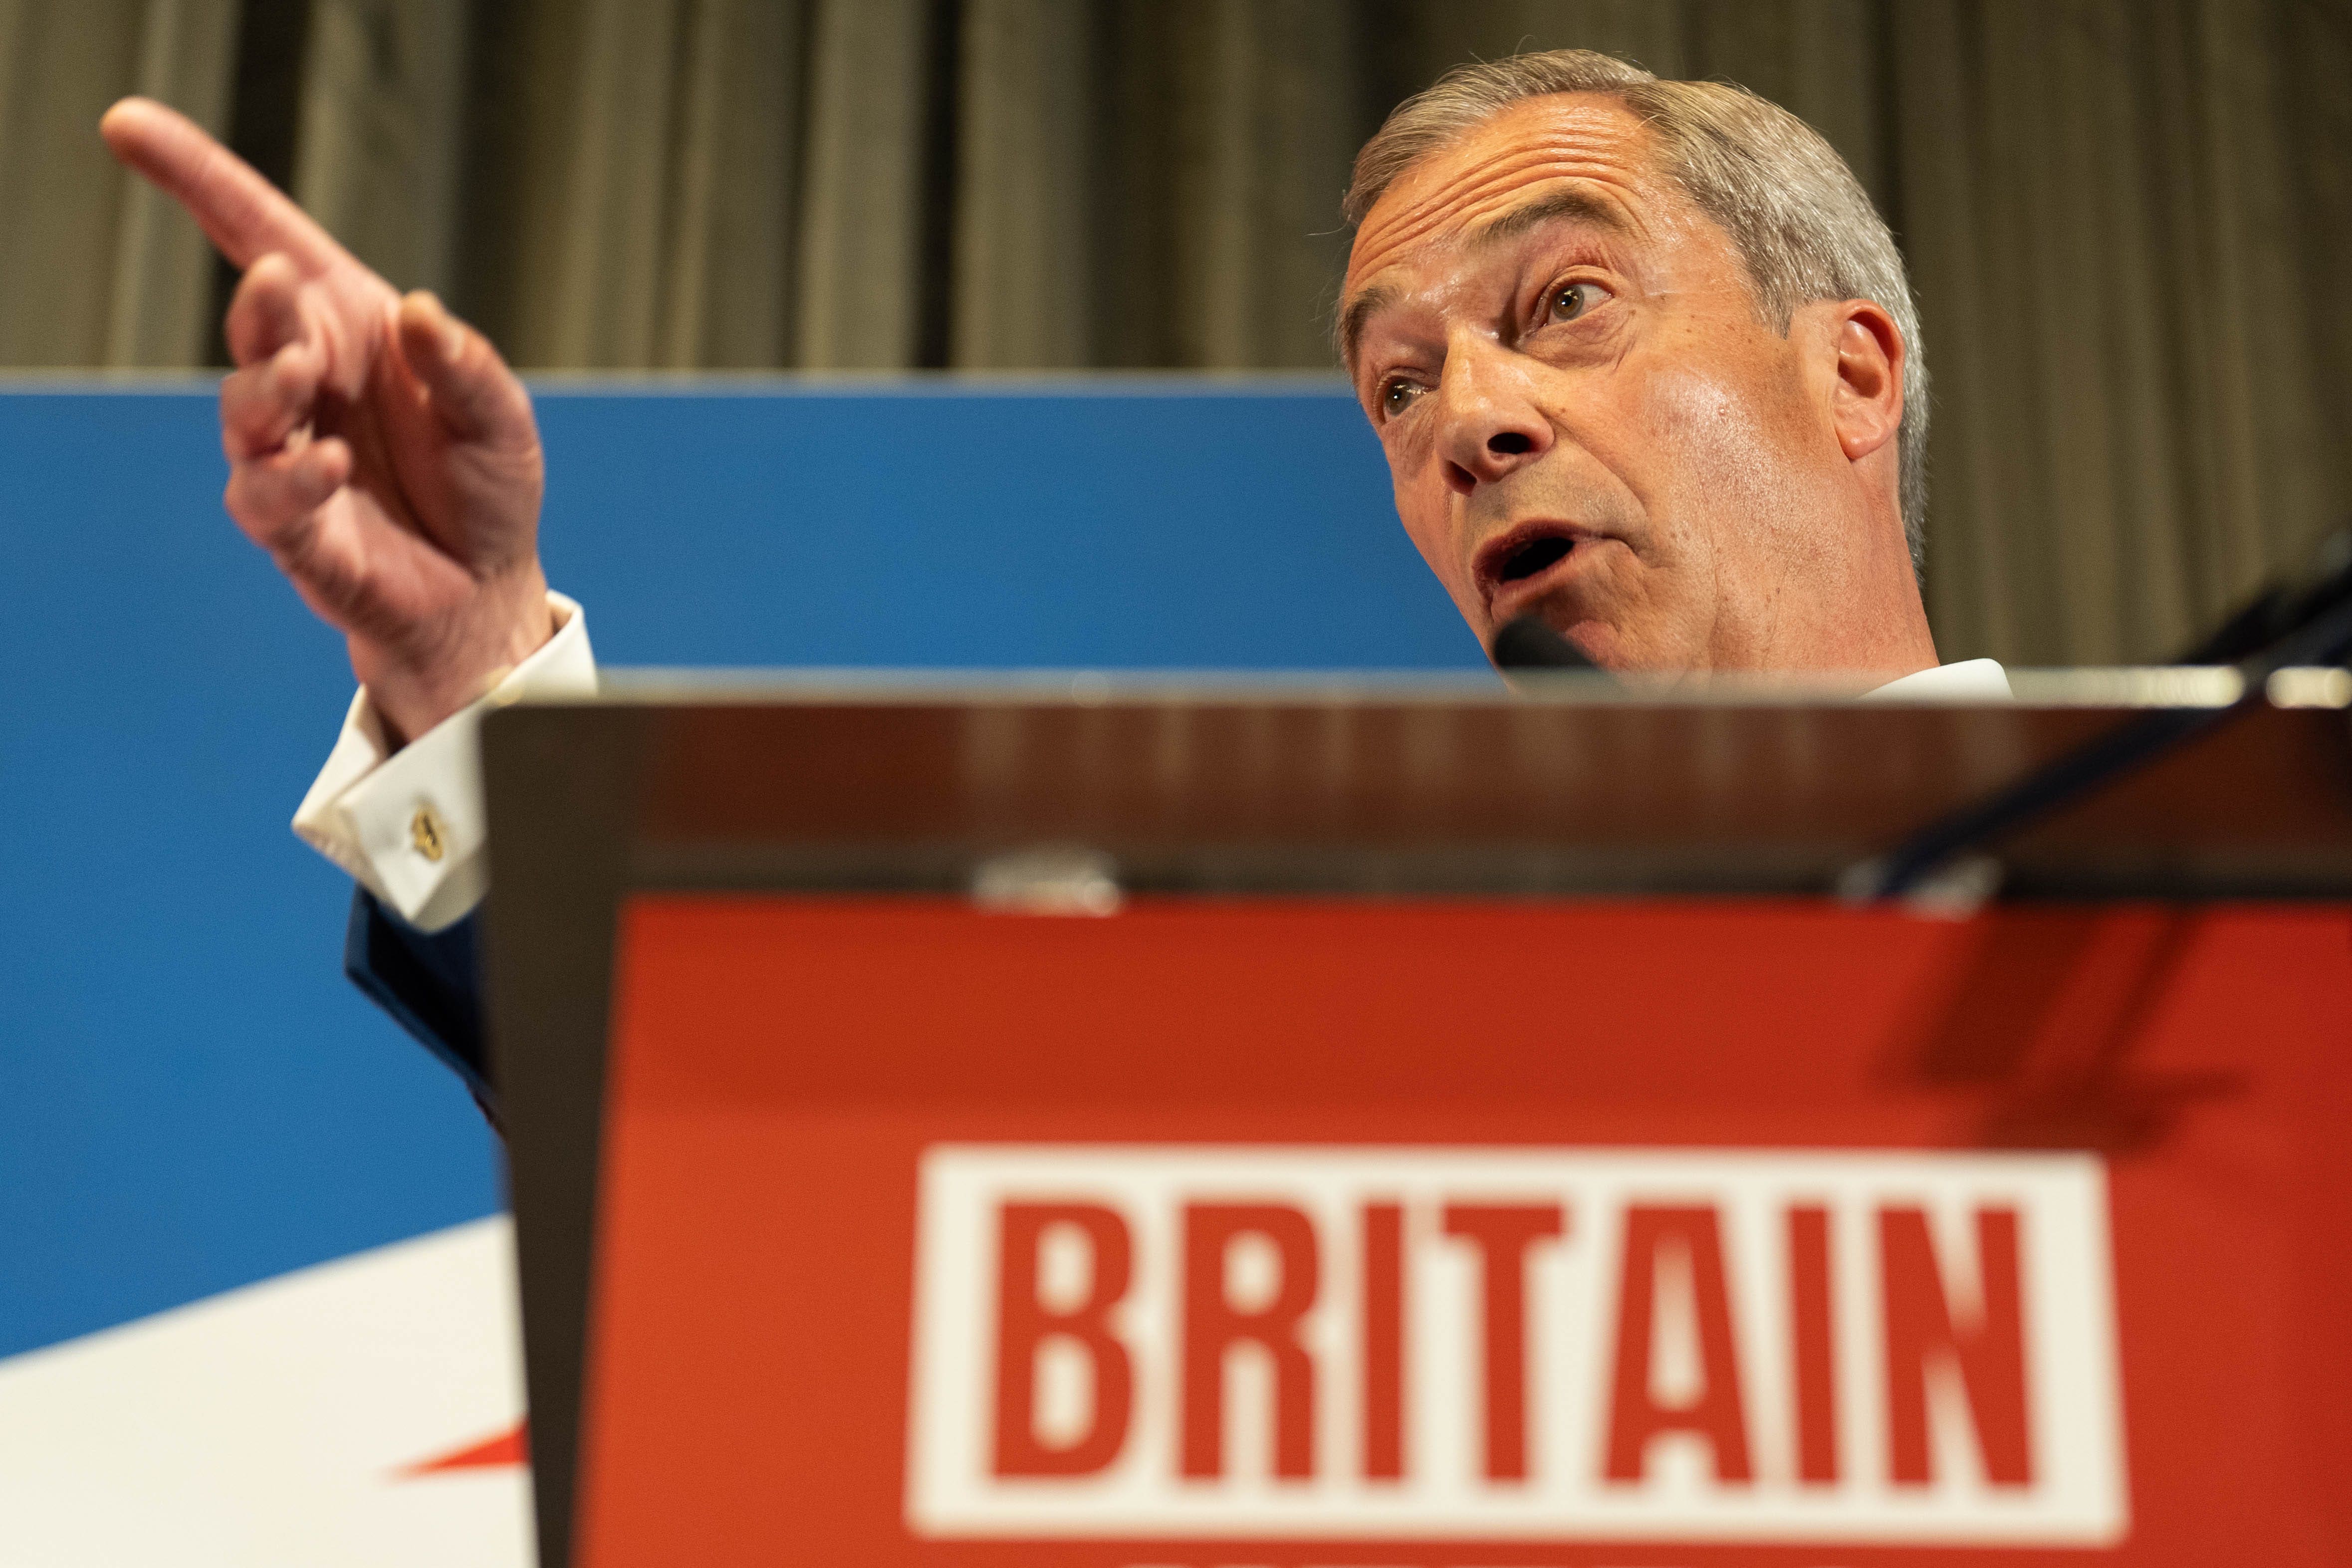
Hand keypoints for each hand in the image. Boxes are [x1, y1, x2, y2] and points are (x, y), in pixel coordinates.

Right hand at [100, 97, 553, 742]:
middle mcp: (308, 380)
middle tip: (278, 285)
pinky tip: (331, 466)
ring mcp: (289, 451)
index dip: (197, 180)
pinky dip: (294, 477)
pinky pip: (268, 496)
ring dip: (268, 385)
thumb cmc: (484, 488)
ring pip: (247, 408)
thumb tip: (423, 315)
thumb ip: (467, 368)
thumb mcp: (501, 419)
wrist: (486, 589)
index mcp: (352, 330)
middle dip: (259, 304)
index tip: (128, 126)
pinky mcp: (291, 527)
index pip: (262, 238)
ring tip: (304, 376)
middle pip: (255, 322)